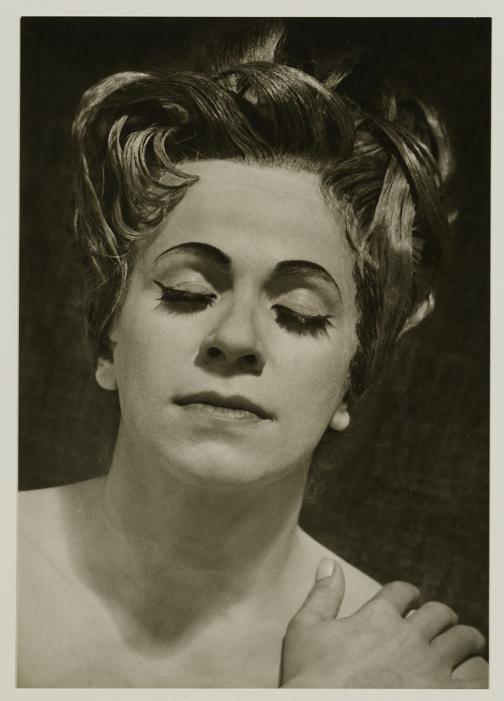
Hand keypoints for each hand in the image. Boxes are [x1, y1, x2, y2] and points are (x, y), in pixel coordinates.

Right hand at [281, 559, 486, 687]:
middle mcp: (408, 635)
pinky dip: (477, 671)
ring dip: (465, 640)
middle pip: (439, 613)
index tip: (411, 598)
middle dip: (441, 616)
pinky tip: (471, 674)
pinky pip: (478, 676)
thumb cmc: (309, 679)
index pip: (402, 592)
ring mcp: (430, 667)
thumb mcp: (304, 630)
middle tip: (443, 623)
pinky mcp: (445, 694)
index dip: (408, 593)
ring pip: (463, 640)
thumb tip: (329, 562)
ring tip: (466, 644)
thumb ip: (322, 594)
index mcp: (377, 616)